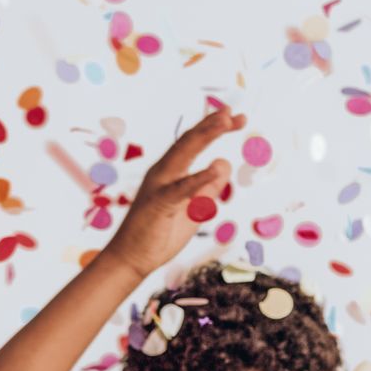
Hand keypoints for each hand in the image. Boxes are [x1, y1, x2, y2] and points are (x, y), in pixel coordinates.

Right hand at [102, 106, 243, 277]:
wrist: (133, 258)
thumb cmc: (162, 232)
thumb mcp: (196, 208)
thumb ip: (208, 187)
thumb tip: (223, 163)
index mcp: (172, 173)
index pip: (195, 144)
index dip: (215, 129)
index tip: (238, 118)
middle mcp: (163, 173)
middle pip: (189, 142)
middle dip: (211, 125)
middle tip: (233, 112)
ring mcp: (159, 187)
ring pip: (183, 155)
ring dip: (205, 136)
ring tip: (224, 121)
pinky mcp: (160, 204)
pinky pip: (181, 189)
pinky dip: (198, 178)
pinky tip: (214, 168)